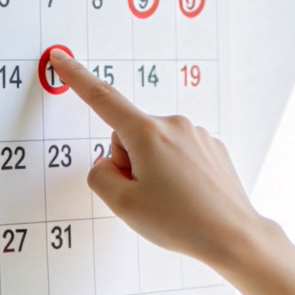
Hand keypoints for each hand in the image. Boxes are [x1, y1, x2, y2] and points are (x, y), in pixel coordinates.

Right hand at [49, 48, 267, 269]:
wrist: (234, 236)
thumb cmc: (182, 222)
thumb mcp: (123, 205)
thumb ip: (100, 176)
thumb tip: (107, 162)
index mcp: (148, 134)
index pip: (102, 99)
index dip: (77, 78)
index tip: (61, 58)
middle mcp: (174, 125)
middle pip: (130, 136)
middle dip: (129, 163)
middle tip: (146, 196)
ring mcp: (197, 135)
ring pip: (155, 146)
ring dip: (153, 169)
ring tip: (172, 201)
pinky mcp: (212, 147)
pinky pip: (178, 153)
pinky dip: (175, 172)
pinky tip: (188, 196)